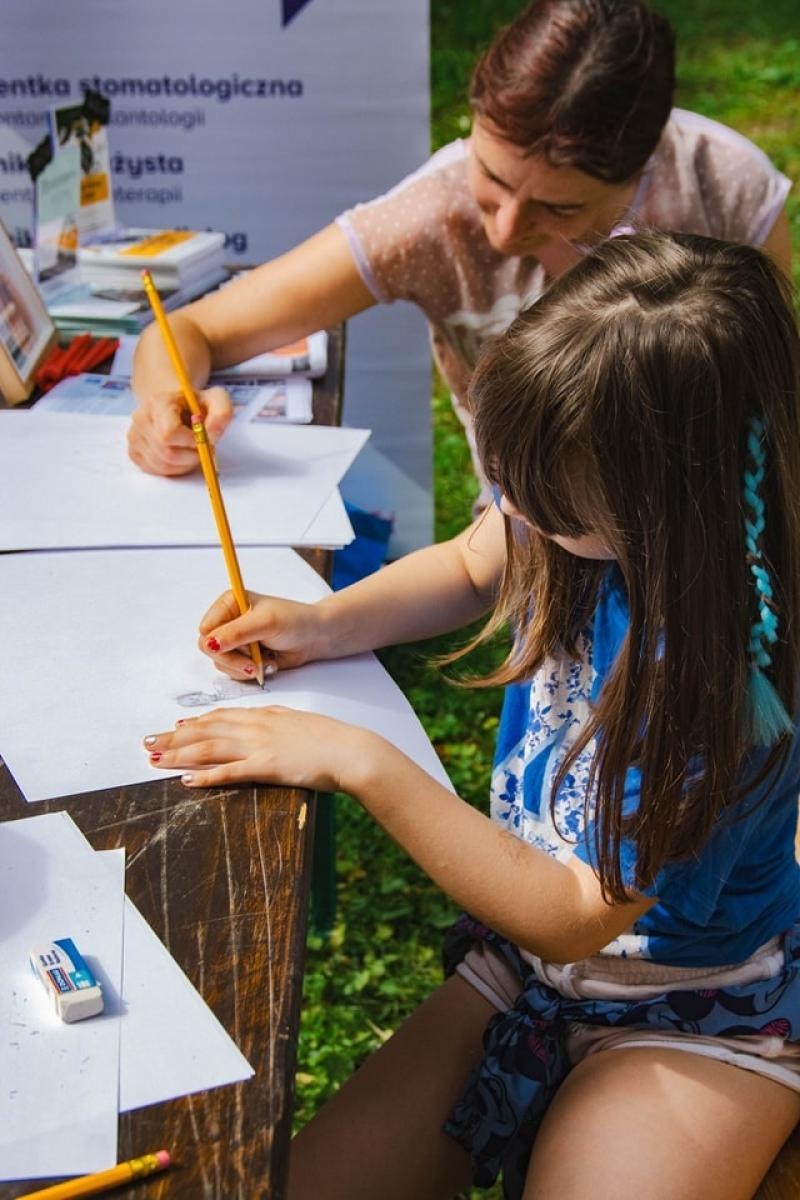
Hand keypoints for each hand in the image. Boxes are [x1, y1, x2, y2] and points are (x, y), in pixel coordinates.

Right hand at [127, 385, 232, 475]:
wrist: (176, 407)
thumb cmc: (196, 405)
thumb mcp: (216, 400)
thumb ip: (222, 413)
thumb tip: (212, 435)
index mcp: (158, 402)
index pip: (169, 434)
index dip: (192, 443)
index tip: (204, 439)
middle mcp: (141, 418)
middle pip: (168, 453)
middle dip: (192, 456)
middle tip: (203, 448)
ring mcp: (134, 436)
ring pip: (163, 465)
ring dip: (185, 464)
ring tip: (192, 449)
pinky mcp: (133, 452)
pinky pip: (157, 471)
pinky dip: (174, 468)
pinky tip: (180, 454)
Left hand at [143, 705, 376, 791]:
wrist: (351, 750)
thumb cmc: (331, 739)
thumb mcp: (300, 721)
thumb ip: (277, 721)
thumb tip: (263, 721)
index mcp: (265, 715)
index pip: (221, 716)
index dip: (194, 721)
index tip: (174, 725)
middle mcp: (257, 726)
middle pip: (206, 730)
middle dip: (174, 736)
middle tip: (149, 741)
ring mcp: (260, 746)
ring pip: (209, 748)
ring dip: (179, 753)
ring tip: (155, 759)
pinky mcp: (267, 767)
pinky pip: (228, 772)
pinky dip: (205, 776)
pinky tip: (186, 780)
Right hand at [199, 591, 329, 679]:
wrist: (315, 637)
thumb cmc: (295, 621)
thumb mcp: (265, 623)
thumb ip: (236, 633)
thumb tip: (210, 644)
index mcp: (229, 604)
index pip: (206, 628)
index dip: (219, 642)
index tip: (242, 646)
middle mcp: (229, 621)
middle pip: (210, 649)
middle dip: (233, 659)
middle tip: (252, 663)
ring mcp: (236, 641)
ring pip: (221, 663)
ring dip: (243, 667)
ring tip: (265, 660)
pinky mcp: (244, 657)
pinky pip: (234, 672)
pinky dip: (250, 672)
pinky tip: (267, 664)